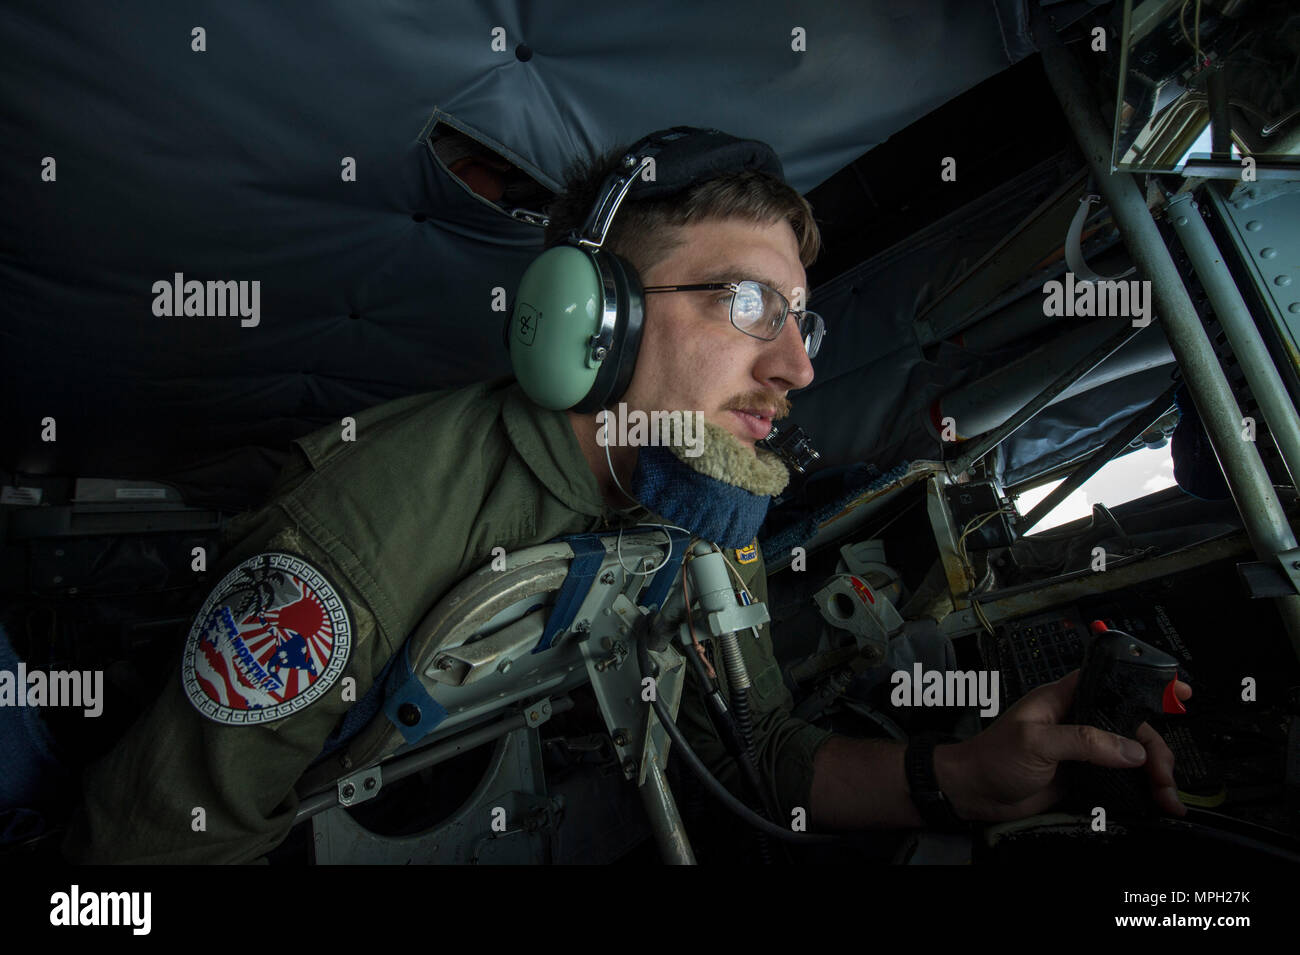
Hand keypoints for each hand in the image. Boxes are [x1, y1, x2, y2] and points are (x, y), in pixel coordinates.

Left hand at [935, 669, 1192, 822]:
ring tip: (1167, 800)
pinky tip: (1158, 804)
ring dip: (1155, 775)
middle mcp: (1078, 721)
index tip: (1181, 692)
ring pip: (1132, 756)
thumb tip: (1131, 750)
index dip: (1146, 684)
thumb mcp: (1036, 742)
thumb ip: (1084, 742)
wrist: (972, 794)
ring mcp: (1083, 751)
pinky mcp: (1084, 777)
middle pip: (1132, 727)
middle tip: (1166, 777)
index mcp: (1064, 699)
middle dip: (1156, 750)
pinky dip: (1142, 791)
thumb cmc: (993, 757)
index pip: (1111, 682)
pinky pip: (1121, 781)